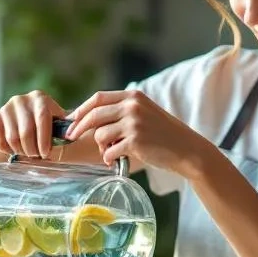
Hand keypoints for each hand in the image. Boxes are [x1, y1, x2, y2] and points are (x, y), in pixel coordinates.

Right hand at [0, 90, 66, 158]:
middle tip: (37, 157)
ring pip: (12, 138)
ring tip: (28, 154)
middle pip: (25, 132)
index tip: (46, 154)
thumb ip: (65, 127)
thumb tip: (71, 135)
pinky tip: (15, 151)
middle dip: (32, 150)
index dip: (44, 139)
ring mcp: (6, 108)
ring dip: (21, 152)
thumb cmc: (47, 123)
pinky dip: (7, 151)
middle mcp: (21, 100)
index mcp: (40, 98)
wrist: (23, 119)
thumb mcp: (58, 121)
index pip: (42, 119)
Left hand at [65, 90, 207, 174]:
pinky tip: (118, 160)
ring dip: (101, 147)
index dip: (81, 110)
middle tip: (70, 137)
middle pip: (94, 115)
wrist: (186, 149)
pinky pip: (109, 151)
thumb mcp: (144, 113)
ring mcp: (134, 123)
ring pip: (100, 135)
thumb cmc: (163, 135)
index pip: (98, 98)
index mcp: (133, 96)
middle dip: (78, 127)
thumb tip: (90, 121)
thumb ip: (122, 112)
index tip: (71, 120)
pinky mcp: (135, 141)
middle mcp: (132, 106)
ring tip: (111, 152)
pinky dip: (109, 158)